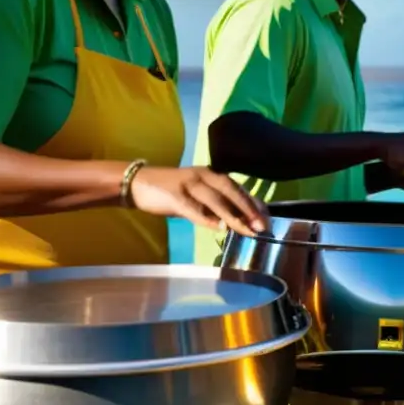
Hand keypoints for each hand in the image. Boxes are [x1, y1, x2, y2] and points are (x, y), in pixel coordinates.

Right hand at [130, 166, 267, 236]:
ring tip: (246, 230)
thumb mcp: (196, 196)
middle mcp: (203, 175)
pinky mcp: (173, 195)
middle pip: (230, 190)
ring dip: (232, 215)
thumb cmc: (170, 191)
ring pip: (215, 199)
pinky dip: (206, 218)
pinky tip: (218, 228)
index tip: (266, 218)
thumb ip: (214, 205)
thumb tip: (238, 220)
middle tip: (262, 225)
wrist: (137, 182)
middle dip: (248, 208)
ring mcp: (188, 184)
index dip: (252, 203)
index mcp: (210, 174)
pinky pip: (193, 208)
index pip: (237, 187)